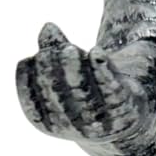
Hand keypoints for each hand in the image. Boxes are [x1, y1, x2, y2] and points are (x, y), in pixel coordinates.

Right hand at [15, 24, 151, 145]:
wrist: (124, 116)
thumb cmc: (84, 90)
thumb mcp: (66, 69)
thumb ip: (54, 49)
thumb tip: (48, 28)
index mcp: (45, 122)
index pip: (31, 99)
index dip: (31, 78)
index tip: (34, 57)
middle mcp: (70, 128)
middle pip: (57, 96)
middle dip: (53, 70)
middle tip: (55, 49)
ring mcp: (97, 125)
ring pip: (83, 95)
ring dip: (75, 70)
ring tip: (71, 49)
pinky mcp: (123, 114)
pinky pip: (112, 92)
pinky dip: (103, 71)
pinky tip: (96, 53)